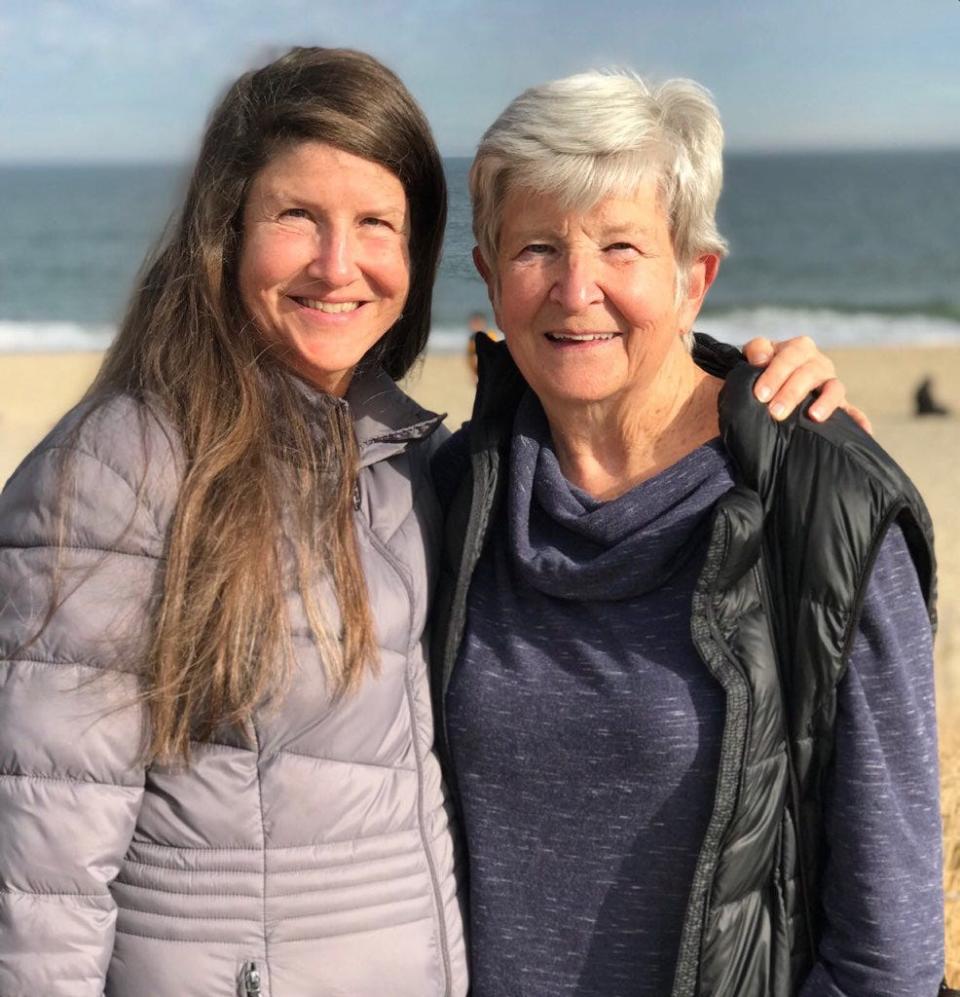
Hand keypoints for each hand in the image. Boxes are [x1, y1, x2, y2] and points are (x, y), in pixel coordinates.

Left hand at [742, 336, 872, 434]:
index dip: (775, 373)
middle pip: (809, 373)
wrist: (768, 388)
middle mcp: (817, 364)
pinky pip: (852, 411)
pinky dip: (858, 418)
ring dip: (825, 402)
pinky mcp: (839, 404)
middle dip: (791, 392)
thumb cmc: (759, 371)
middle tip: (775, 412)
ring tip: (814, 416)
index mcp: (797, 349)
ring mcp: (829, 384)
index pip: (790, 355)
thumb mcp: (754, 356)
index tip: (760, 394)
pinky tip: (863, 430)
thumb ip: (755, 351)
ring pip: (834, 388)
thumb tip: (760, 359)